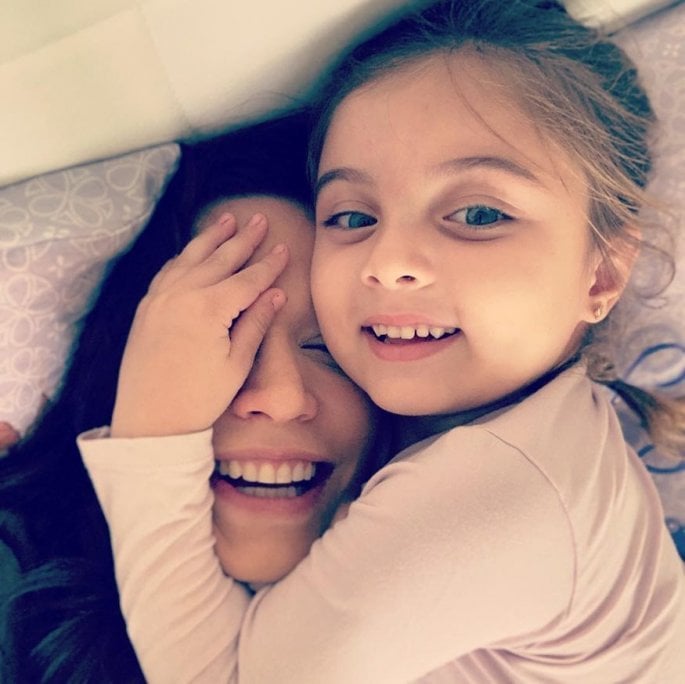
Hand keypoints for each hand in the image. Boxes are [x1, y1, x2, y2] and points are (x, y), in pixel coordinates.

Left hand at [111, 213, 287, 436]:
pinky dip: (184, 256)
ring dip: (211, 237)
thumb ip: (256, 323)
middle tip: (259, 220)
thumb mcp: (237, 364)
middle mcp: (182, 294)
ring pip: (191, 257)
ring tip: (227, 219)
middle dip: (243, 239)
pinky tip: (192, 251)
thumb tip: (275, 294)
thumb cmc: (198, 398)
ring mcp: (160, 297)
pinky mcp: (147, 307)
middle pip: (220, 258)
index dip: (268, 264)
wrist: (149, 421)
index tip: (283, 248)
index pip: (248, 279)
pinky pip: (168, 270)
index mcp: (209, 308)